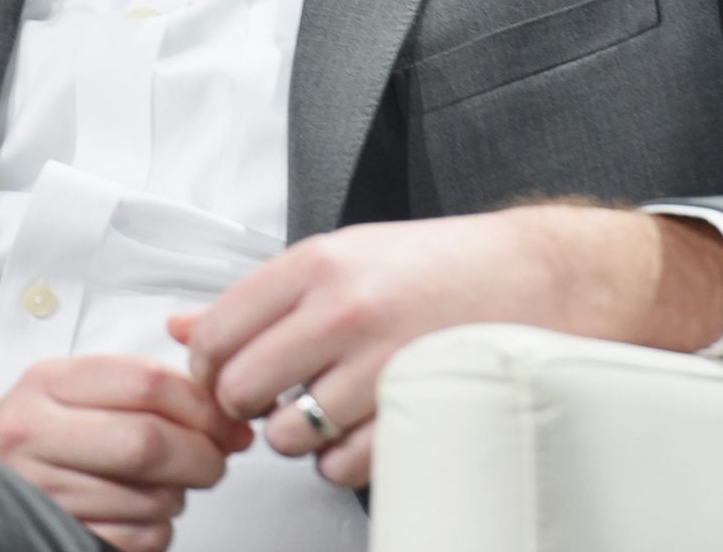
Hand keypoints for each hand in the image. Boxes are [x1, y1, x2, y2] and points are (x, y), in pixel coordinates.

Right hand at [0, 353, 253, 551]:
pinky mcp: (53, 535)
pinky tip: (139, 516)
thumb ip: (141, 387)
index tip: (227, 421)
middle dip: (202, 456)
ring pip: (149, 496)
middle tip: (214, 461)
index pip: (146, 381)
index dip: (203, 404)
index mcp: (46, 383)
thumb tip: (226, 411)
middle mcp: (32, 432)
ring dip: (177, 498)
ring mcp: (38, 490)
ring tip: (165, 488)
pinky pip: (135, 538)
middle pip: (150, 441)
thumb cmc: (38, 446)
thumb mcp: (73, 395)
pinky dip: (156, 532)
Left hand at [174, 207, 722, 487]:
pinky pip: (339, 466)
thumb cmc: (440, 265)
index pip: (216, 333)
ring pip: (287, 436)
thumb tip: (184, 326)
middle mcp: (342, 311)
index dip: (207, 370)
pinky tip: (362, 428)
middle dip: (248, 406)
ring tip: (327, 409)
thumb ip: (260, 296)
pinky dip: (341, 461)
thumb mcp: (342, 257)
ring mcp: (378, 364)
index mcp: (317, 264)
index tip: (223, 379)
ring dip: (298, 436)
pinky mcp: (412, 412)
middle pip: (241, 389)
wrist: (538, 277)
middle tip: (272, 398)